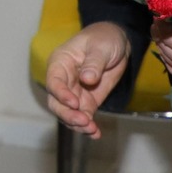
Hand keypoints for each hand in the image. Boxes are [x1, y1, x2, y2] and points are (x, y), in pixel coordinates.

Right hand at [43, 21, 129, 138]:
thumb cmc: (104, 38)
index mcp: (60, 63)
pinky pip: (83, 117)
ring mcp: (74, 93)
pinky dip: (88, 127)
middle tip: (84, 121)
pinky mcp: (86, 102)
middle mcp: (63, 80)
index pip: (54, 81)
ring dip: (78, 124)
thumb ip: (93, 63)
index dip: (61, 94)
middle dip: (68, 114)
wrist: (117, 43)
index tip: (74, 103)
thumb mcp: (101, 47)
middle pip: (57, 102)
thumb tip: (86, 79)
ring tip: (92, 130)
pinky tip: (95, 133)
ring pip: (68, 113)